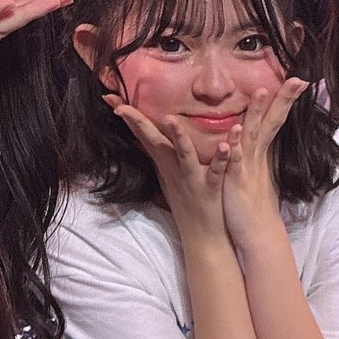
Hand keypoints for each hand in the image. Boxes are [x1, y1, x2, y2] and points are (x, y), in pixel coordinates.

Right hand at [109, 96, 232, 238]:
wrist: (202, 238)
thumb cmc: (187, 206)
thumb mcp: (168, 179)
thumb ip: (157, 158)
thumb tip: (142, 140)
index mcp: (166, 164)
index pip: (144, 136)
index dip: (129, 118)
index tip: (112, 100)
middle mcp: (175, 170)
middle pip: (155, 142)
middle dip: (140, 123)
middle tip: (124, 107)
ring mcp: (191, 180)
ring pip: (184, 154)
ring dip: (178, 137)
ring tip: (172, 119)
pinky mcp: (210, 189)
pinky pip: (215, 171)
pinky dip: (220, 159)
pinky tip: (226, 146)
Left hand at [223, 76, 310, 243]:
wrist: (256, 235)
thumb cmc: (252, 205)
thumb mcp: (253, 174)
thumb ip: (253, 154)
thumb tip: (254, 138)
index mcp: (261, 153)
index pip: (275, 120)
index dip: (285, 100)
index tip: (298, 80)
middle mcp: (258, 157)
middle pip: (272, 122)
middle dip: (283, 100)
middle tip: (297, 79)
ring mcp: (249, 168)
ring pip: (253, 135)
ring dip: (258, 114)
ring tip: (263, 91)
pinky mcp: (237, 181)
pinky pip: (235, 160)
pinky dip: (235, 145)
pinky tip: (235, 131)